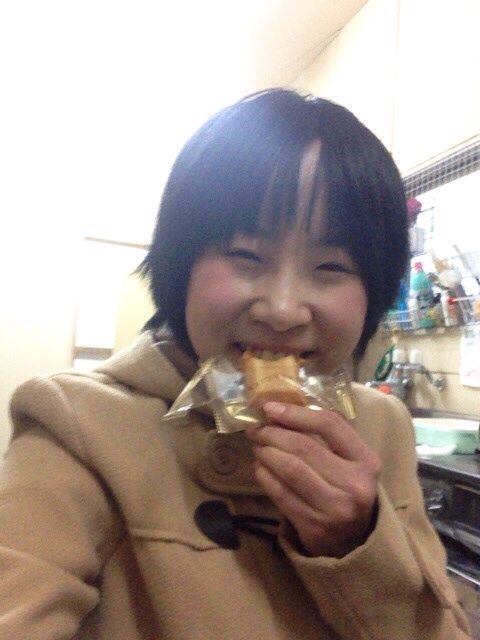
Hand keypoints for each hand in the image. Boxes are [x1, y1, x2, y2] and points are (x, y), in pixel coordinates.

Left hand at [246, 401, 380, 557]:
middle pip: (304, 446)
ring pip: (290, 469)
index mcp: (367, 461)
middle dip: (273, 433)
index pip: (330, 424)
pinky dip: (265, 475)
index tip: (270, 408)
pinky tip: (260, 467)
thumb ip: (325, 439)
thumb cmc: (347, 490)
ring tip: (258, 446)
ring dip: (266, 452)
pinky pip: (281, 493)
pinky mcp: (314, 527)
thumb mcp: (350, 463)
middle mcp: (354, 485)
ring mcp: (334, 508)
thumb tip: (280, 413)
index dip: (296, 413)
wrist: (355, 543)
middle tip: (256, 428)